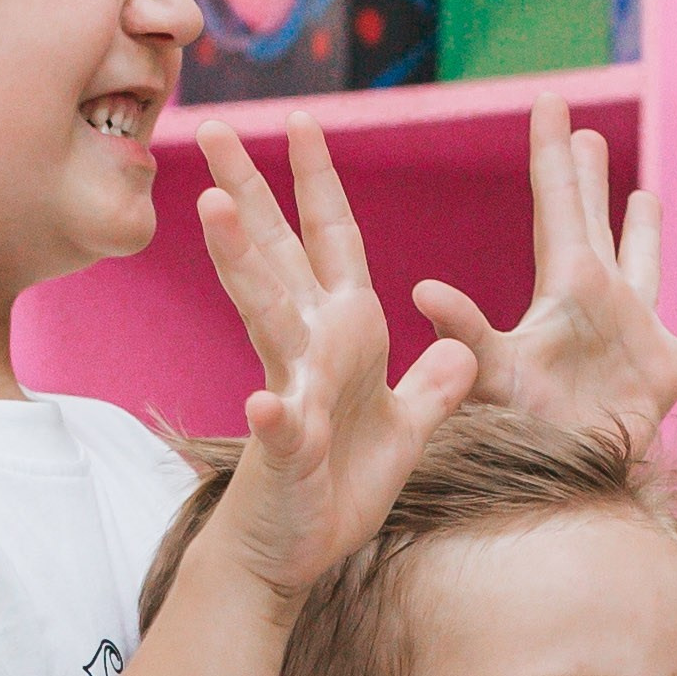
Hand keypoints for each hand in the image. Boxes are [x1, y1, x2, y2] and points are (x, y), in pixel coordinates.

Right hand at [195, 116, 477, 603]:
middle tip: (215, 129)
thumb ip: (432, 386)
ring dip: (241, 264)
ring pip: (265, 318)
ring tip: (213, 210)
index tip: (301, 122)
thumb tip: (463, 347)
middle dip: (249, 191)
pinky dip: (276, 418)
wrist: (291, 552)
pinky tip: (262, 404)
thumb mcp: (407, 430)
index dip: (318, 184)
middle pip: (277, 256)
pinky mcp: (288, 453)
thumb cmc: (340, 489)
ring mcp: (291, 396)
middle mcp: (308, 352)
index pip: (331, 244)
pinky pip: (283, 430)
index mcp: (344, 337)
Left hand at [411, 94, 676, 441]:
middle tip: (584, 134)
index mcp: (564, 289)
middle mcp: (597, 303)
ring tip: (646, 195)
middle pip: (591, 225)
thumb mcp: (494, 377)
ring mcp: (631, 338)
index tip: (550, 100)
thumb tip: (423, 290)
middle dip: (586, 179)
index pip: (557, 206)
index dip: (553, 154)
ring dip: (645, 234)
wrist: (562, 487)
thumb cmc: (523, 436)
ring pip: (646, 270)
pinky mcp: (663, 379)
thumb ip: (467, 331)